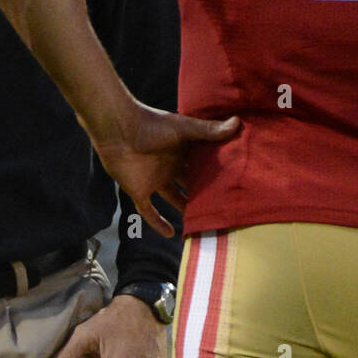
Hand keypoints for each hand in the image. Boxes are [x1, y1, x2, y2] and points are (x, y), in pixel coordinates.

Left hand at [90, 102, 239, 237]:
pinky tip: (171, 234)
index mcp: (182, 151)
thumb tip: (239, 123)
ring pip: (174, 199)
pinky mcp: (139, 190)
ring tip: (204, 224)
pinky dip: (158, 223)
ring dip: (185, 210)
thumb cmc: (151, 123)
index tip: (236, 184)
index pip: (203, 165)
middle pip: (191, 184)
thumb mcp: (183, 128)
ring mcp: (155, 179)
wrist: (118, 130)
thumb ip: (209, 130)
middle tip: (225, 208)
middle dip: (205, 194)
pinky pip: (149, 211)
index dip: (217, 174)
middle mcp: (170, 167)